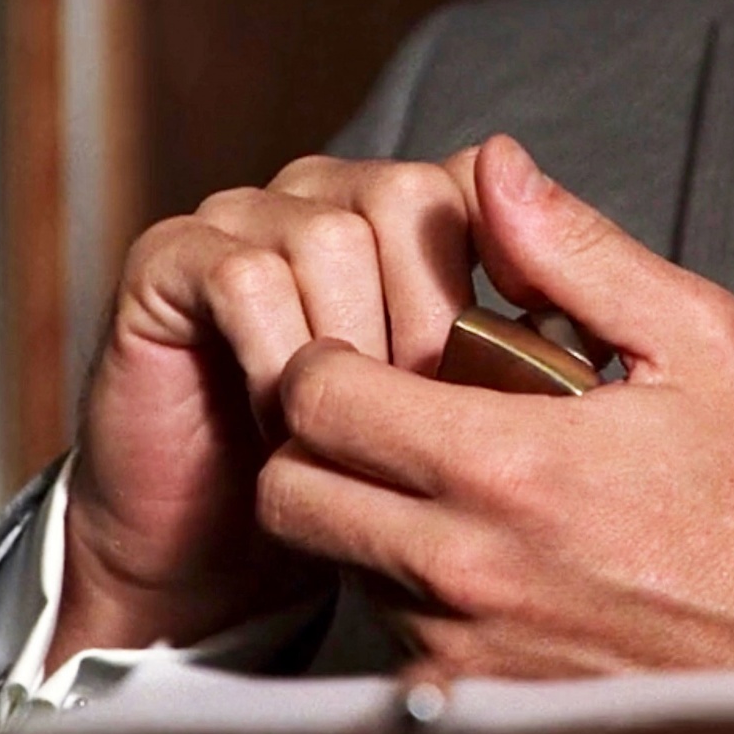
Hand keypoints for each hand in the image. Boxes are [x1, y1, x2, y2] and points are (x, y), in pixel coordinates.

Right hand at [53, 153, 478, 667]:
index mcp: (395, 214)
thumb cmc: (353, 484)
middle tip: (419, 419)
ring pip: (330, 238)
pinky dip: (276, 363)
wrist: (220, 554)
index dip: (502, 266)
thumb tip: (565, 288)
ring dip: (351, 355)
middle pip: (407, 197)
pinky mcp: (167, 262)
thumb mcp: (465, 416)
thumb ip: (525, 335)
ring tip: (347, 434)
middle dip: (429, 322)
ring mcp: (238, 219)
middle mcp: (317, 195)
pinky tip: (281, 427)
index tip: (512, 368)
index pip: (473, 180)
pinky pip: (246, 280)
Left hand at [256, 136, 733, 676]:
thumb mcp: (700, 343)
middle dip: (307, 442)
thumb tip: (492, 169)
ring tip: (437, 480)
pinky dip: (400, 589)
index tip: (364, 354)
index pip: (318, 399)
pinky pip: (382, 636)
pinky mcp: (475, 699)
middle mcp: (467, 565)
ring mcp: (463, 644)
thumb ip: (578, 252)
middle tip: (369, 413)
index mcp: (509, 464)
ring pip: (330, 563)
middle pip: (286, 494)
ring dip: (355, 514)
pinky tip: (471, 554)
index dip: (321, 361)